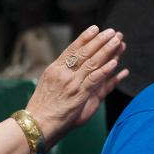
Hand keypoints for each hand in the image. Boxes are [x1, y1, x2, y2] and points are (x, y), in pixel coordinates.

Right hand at [26, 26, 127, 144]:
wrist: (36, 124)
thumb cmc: (41, 108)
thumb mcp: (46, 84)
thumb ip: (59, 74)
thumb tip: (68, 65)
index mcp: (54, 69)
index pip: (72, 49)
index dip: (85, 38)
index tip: (95, 28)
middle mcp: (63, 73)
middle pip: (84, 52)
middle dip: (99, 40)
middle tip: (111, 31)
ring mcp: (71, 84)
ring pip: (92, 63)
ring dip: (106, 50)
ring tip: (117, 41)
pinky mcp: (79, 95)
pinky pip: (95, 79)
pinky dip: (105, 70)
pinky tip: (115, 62)